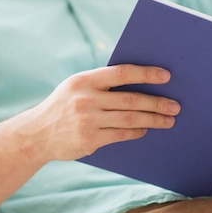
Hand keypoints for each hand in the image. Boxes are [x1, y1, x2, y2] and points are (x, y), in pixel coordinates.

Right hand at [29, 64, 180, 160]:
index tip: (166, 76)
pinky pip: (121, 134)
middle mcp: (86, 99)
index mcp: (84, 80)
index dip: (146, 73)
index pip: (121, 73)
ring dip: (153, 119)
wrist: (37, 134)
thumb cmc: (64, 106)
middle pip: (131, 99)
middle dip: (157, 102)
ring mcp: (88, 120)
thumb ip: (101, 84)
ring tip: (169, 120)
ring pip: (130, 119)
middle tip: (175, 106)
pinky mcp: (90, 139)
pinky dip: (137, 132)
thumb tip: (140, 82)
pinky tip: (146, 129)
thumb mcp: (75, 87)